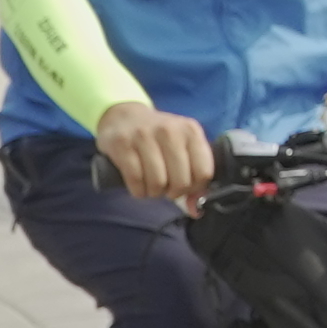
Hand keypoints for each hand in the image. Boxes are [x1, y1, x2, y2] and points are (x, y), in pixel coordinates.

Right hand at [94, 100, 215, 208]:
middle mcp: (169, 130)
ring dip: (154, 192)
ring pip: (157, 183)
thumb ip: (195, 178)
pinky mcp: (122, 144)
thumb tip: (197, 210)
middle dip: (173, 192)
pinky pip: (136, 181)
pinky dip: (138, 190)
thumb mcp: (183, 148)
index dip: (194, 187)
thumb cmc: (158, 138)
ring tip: (151, 183)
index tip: (185, 185)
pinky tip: (138, 184)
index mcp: (191, 131)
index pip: (204, 172)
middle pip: (181, 181)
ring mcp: (144, 135)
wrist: (124, 117)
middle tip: (165, 186)